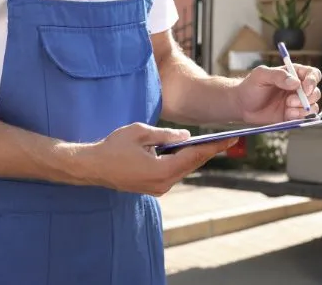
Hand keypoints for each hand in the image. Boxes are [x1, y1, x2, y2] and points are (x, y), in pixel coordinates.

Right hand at [80, 123, 236, 195]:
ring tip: (212, 143)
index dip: (213, 147)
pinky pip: (173, 172)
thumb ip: (166, 135)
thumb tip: (186, 136)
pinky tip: (189, 151)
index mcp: (161, 170)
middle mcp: (163, 184)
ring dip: (195, 156)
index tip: (229, 139)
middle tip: (227, 139)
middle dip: (209, 151)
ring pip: (183, 169)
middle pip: (192, 164)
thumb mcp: (141, 133)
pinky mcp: (153, 187)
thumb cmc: (113, 147)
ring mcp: (158, 188)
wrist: (92, 166)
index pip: (194, 156)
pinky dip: (182, 161)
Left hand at [235, 64, 321, 123]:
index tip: (306, 88)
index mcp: (293, 74)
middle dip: (306, 98)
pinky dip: (298, 117)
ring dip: (303, 109)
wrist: (242, 105)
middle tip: (291, 101)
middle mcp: (297, 88)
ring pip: (312, 106)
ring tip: (288, 108)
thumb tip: (295, 82)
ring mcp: (296, 102)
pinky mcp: (292, 114)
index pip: (312, 74)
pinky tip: (287, 114)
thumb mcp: (261, 75)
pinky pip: (304, 117)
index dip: (313, 81)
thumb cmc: (250, 87)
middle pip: (315, 92)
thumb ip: (278, 75)